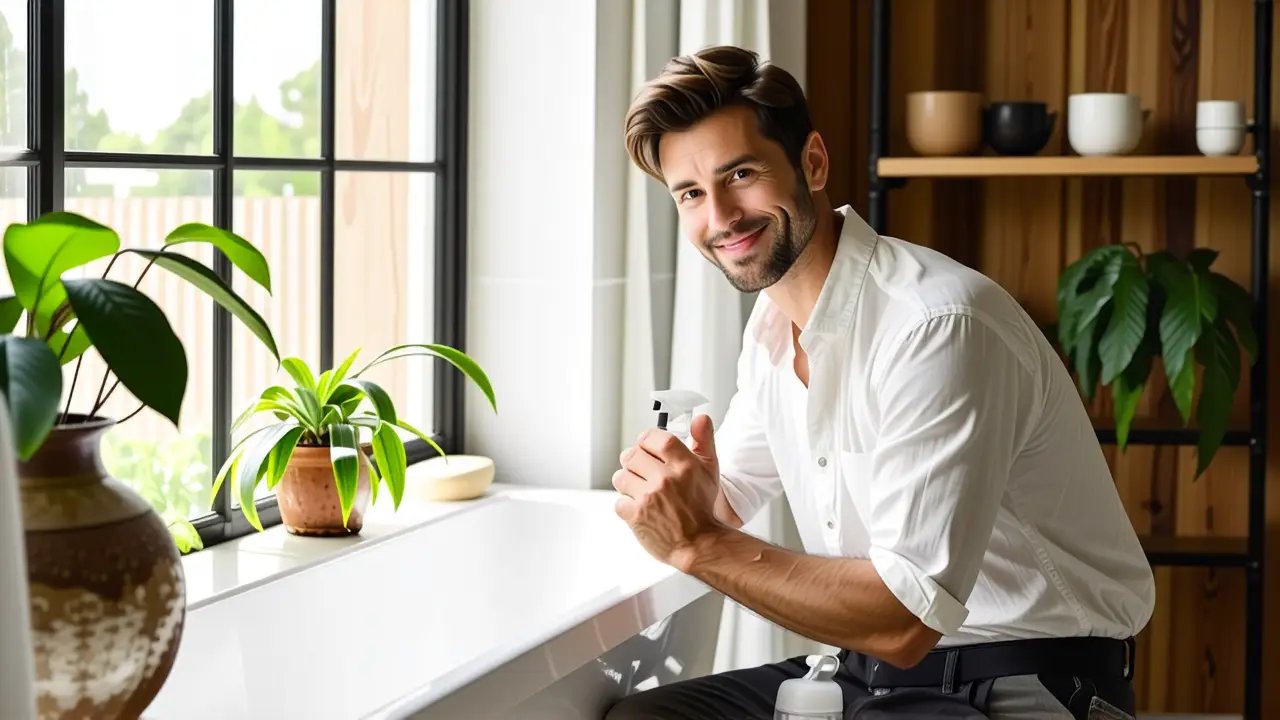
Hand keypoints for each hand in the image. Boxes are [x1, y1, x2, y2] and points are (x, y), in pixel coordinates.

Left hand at [613, 415, 723, 571]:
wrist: (700, 544)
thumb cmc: (703, 507)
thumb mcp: (710, 470)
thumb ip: (704, 441)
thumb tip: (701, 417)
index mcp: (683, 464)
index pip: (650, 437)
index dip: (645, 442)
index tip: (648, 450)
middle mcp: (665, 478)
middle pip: (631, 455)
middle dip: (635, 463)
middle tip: (644, 473)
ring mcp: (648, 497)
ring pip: (620, 477)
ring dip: (628, 483)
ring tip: (642, 491)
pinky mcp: (636, 516)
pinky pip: (618, 501)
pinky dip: (626, 505)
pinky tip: (640, 509)